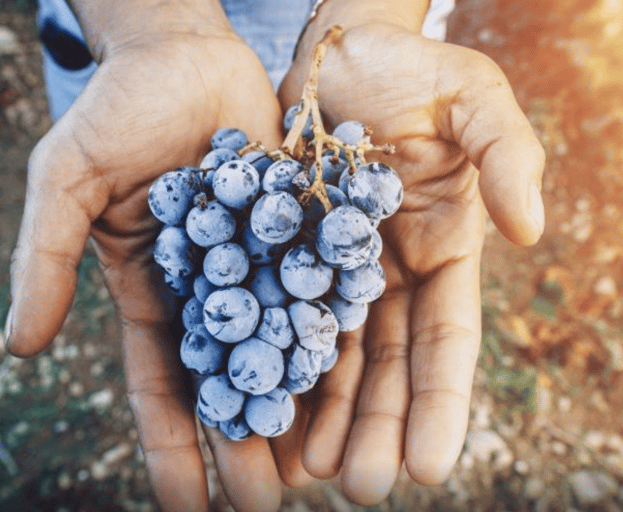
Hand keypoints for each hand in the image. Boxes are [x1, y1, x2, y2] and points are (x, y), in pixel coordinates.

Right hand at [5, 9, 288, 510]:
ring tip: (315, 468)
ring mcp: (258, 263)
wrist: (184, 54)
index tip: (181, 507)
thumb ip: (42, 260)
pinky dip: (333, 336)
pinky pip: (319, 289)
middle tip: (262, 506)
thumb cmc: (116, 112)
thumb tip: (16, 349)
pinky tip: (353, 383)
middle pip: (228, 379)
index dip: (169, 443)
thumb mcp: (65, 181)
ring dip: (294, 406)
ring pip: (280, 348)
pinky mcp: (300, 231)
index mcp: (152, 291)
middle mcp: (209, 289)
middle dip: (241, 442)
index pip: (158, 383)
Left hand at [278, 20, 544, 504]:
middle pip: (385, 365)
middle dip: (373, 426)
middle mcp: (389, 274)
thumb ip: (508, 158)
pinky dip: (273, 360)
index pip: (446, 343)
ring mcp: (334, 268)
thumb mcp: (476, 100)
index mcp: (443, 253)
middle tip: (356, 486)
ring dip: (321, 412)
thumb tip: (529, 231)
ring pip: (331, 354)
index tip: (429, 466)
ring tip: (307, 469)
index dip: (440, 404)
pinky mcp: (284, 252)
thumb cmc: (414, 69)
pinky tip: (260, 403)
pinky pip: (278, 314)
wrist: (339, 53)